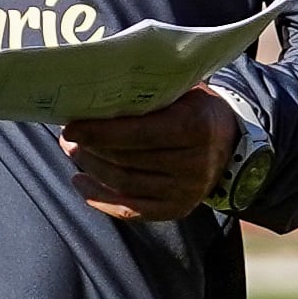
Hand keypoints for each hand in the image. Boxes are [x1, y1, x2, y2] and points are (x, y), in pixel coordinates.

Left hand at [62, 90, 237, 223]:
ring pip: (125, 183)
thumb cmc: (196, 110)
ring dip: (92, 168)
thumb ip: (149, 94)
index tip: (72, 126)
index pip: (139, 133)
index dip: (102, 132)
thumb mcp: (183, 92)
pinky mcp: (176, 209)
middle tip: (67, 135)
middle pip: (128, 159)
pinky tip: (81, 182)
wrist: (230, 143)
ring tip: (74, 151)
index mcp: (195, 128)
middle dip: (92, 148)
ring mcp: (185, 191)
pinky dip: (100, 198)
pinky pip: (130, 209)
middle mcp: (193, 164)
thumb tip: (96, 89)